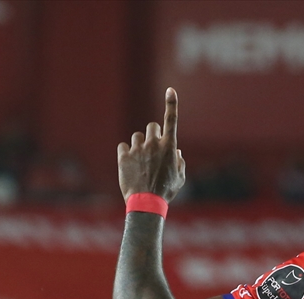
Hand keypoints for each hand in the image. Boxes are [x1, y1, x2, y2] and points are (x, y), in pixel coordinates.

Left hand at [118, 87, 185, 201]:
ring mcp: (137, 149)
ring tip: (141, 163)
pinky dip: (126, 153)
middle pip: (152, 126)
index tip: (171, 90)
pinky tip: (130, 165)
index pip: (171, 120)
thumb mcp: (180, 178)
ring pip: (137, 137)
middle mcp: (153, 144)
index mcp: (169, 147)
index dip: (171, 104)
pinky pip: (123, 146)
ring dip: (139, 145)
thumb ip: (179, 162)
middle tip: (153, 149)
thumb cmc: (166, 191)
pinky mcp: (123, 156)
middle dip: (153, 135)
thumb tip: (175, 152)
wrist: (146, 203)